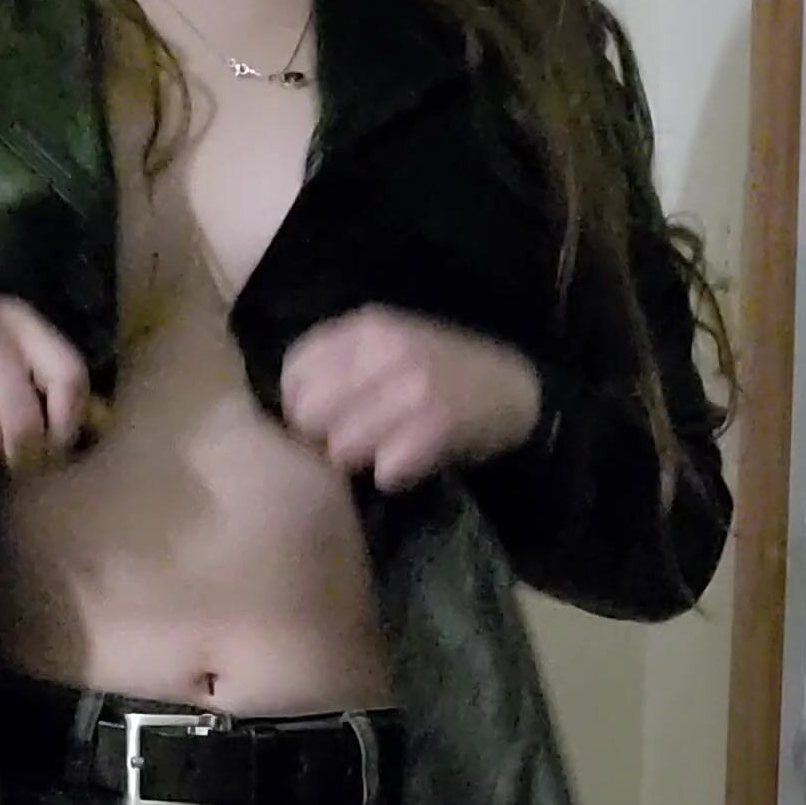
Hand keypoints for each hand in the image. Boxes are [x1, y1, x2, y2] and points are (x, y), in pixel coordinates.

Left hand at [279, 304, 541, 491]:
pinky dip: (392, 477)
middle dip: (322, 436)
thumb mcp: (388, 349)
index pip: (295, 370)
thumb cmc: (442, 374)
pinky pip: (386, 468)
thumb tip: (290, 404)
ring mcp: (415, 385)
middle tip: (352, 445)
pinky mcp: (440, 424)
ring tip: (382, 455)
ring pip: (342, 445)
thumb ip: (341, 365)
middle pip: (309, 412)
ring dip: (357, 462)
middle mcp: (387, 349)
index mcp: (367, 327)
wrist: (516, 390)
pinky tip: (406, 469)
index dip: (299, 404)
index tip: (323, 422)